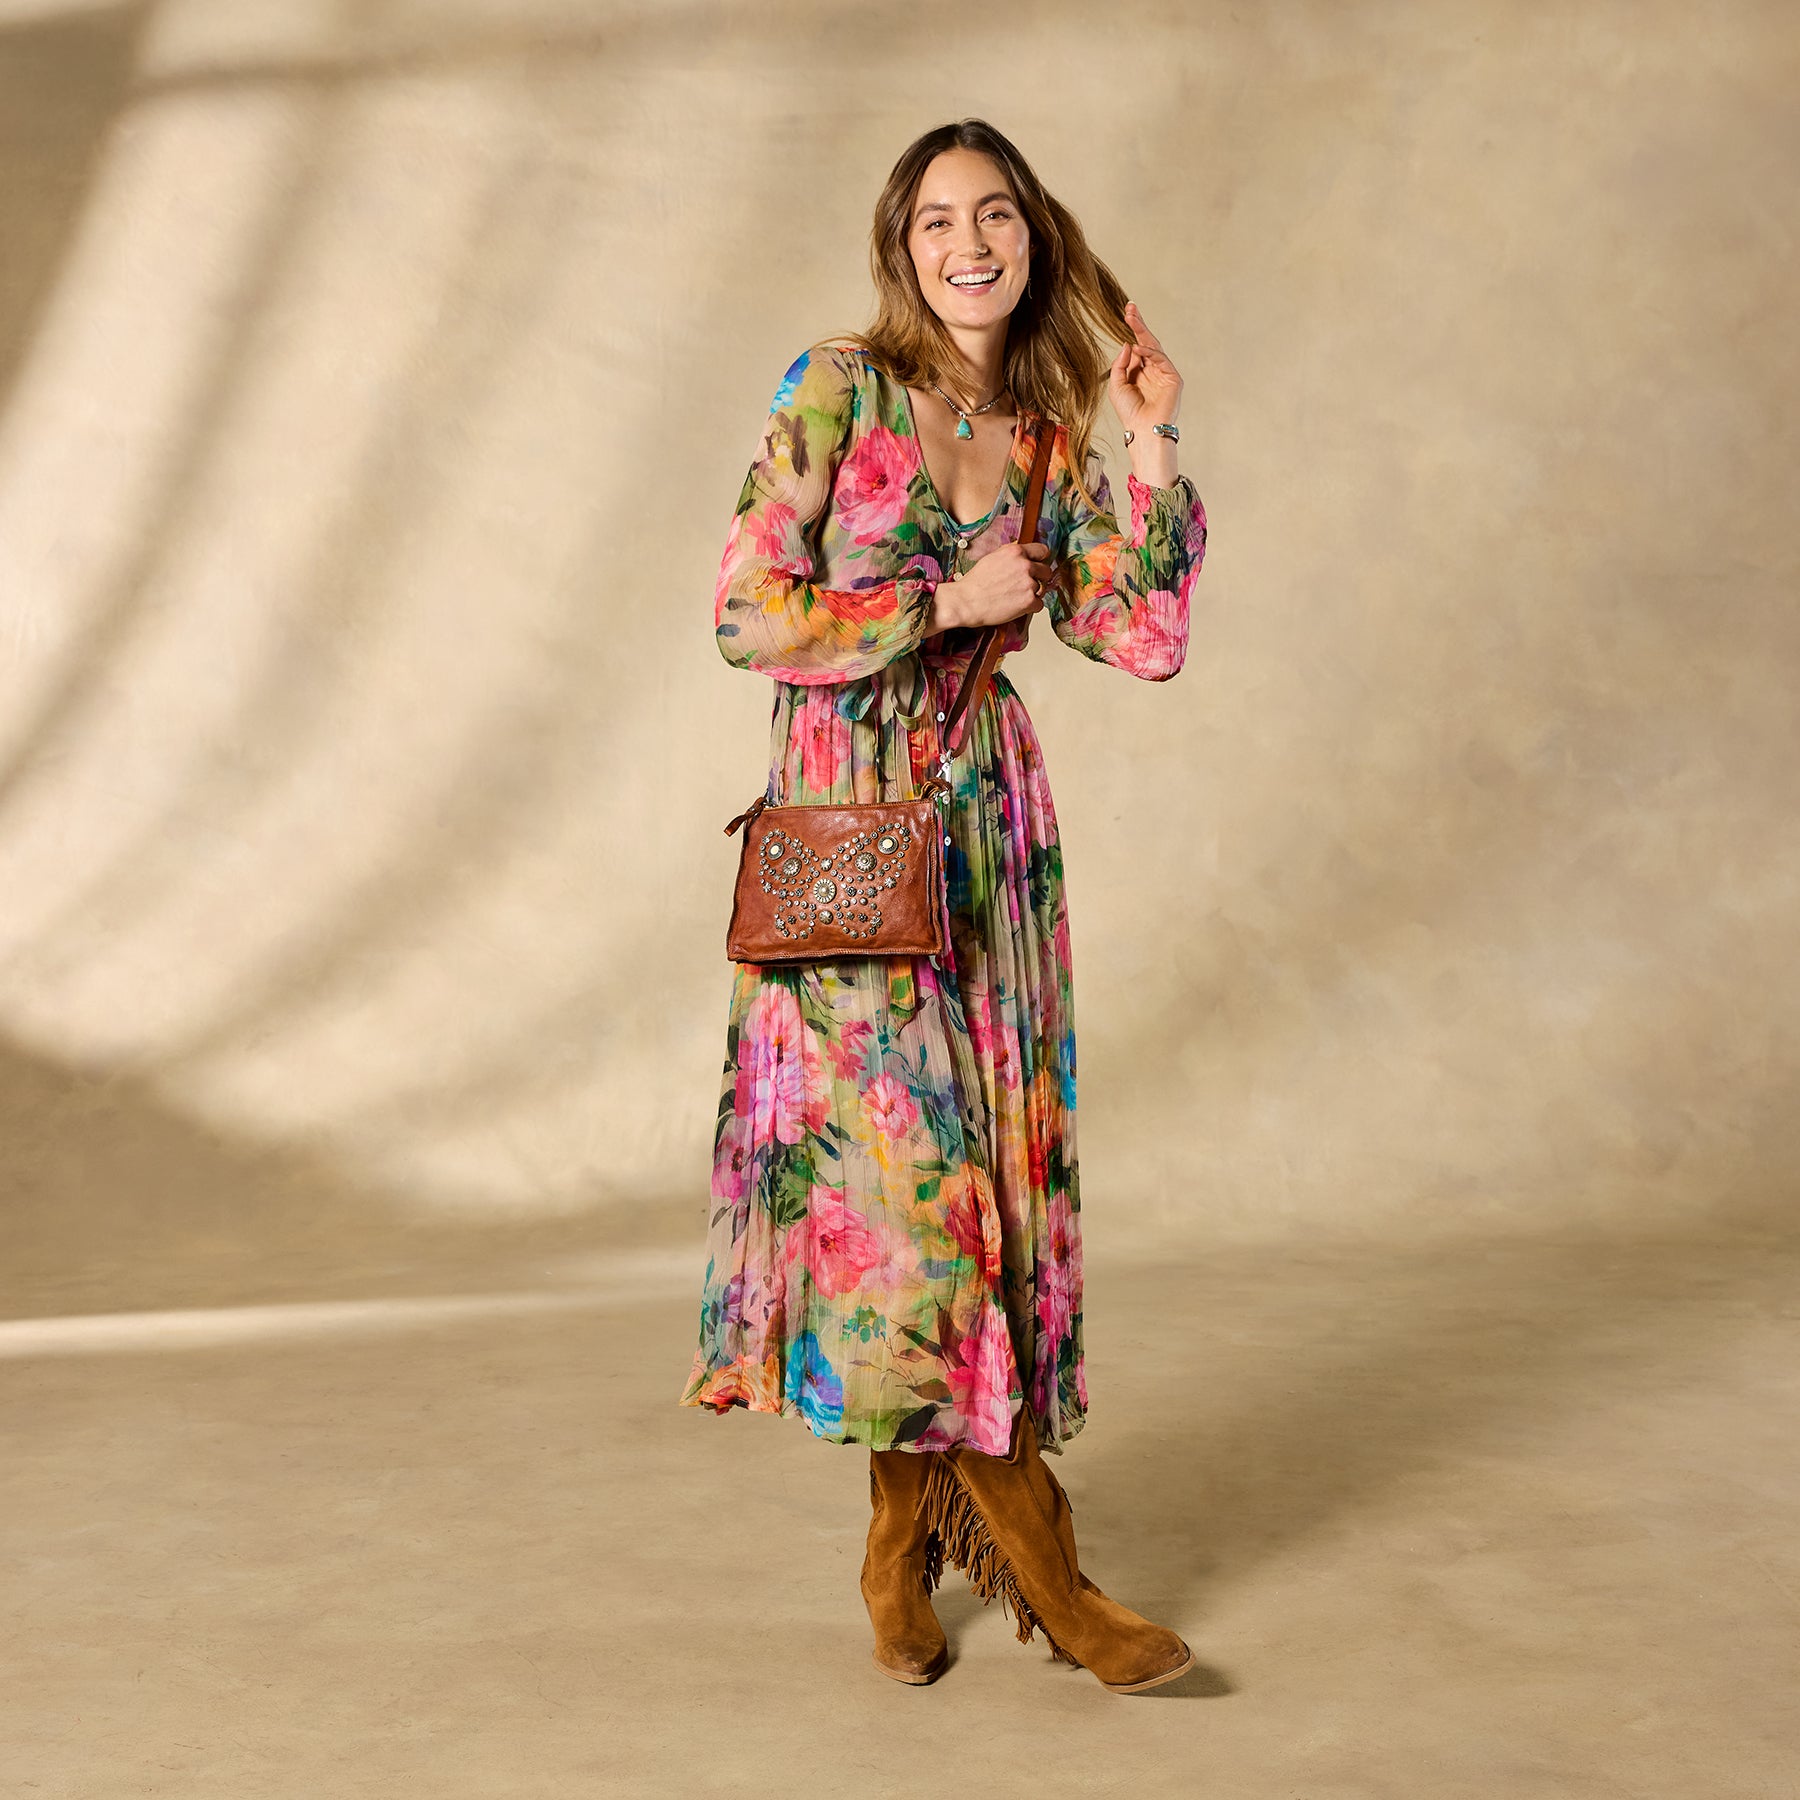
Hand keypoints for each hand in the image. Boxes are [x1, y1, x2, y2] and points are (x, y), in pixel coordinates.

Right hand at [926, 540, 1054, 631]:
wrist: (966, 602)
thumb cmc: (975, 583)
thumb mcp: (992, 558)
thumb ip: (1011, 555)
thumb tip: (1022, 555)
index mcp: (1016, 552)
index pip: (1042, 551)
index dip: (1040, 560)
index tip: (1038, 565)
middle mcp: (1025, 565)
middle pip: (1046, 571)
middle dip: (1039, 578)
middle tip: (1025, 585)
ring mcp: (1028, 583)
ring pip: (1042, 589)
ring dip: (1033, 594)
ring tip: (1016, 597)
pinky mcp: (1029, 601)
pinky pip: (1039, 604)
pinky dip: (1031, 608)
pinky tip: (1017, 606)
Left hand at [1108, 299, 1182, 433]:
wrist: (1142, 430)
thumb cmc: (1129, 412)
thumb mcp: (1116, 385)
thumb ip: (1120, 364)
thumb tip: (1128, 344)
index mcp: (1139, 372)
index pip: (1136, 346)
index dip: (1133, 329)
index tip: (1127, 312)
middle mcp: (1152, 370)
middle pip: (1146, 341)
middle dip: (1138, 324)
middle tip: (1130, 308)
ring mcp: (1164, 373)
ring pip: (1154, 347)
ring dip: (1143, 333)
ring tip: (1131, 320)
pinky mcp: (1173, 379)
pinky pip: (1161, 359)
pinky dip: (1149, 352)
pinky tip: (1138, 347)